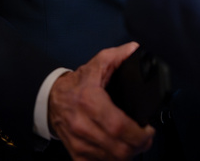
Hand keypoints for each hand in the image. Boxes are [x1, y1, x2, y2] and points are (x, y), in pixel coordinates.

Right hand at [48, 43, 153, 159]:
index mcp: (90, 102)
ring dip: (128, 154)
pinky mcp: (76, 155)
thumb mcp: (96, 64)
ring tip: (135, 143)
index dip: (138, 133)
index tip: (148, 129)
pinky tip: (119, 151)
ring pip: (112, 159)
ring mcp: (79, 143)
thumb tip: (134, 50)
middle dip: (138, 146)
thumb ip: (117, 56)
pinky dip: (113, 160)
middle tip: (146, 137)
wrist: (50, 100)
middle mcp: (83, 126)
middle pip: (119, 148)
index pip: (118, 126)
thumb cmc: (75, 85)